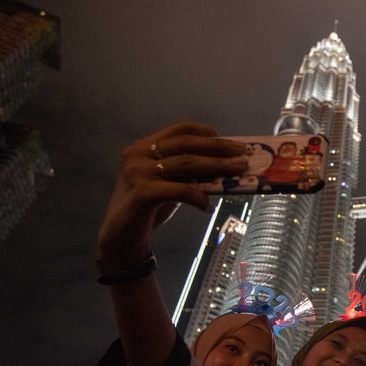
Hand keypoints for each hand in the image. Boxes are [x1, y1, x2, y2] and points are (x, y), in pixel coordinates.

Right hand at [96, 121, 247, 269]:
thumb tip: (226, 165)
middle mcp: (137, 154)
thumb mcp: (170, 183)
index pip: (180, 129)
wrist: (122, 236)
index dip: (207, 134)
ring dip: (216, 167)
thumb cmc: (149, 208)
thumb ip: (189, 172)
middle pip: (186, 144)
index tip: (231, 143)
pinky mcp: (141, 193)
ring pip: (186, 164)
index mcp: (143, 146)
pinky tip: (208, 205)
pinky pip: (179, 190)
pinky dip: (198, 196)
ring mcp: (137, 172)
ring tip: (238, 172)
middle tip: (243, 155)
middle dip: (219, 149)